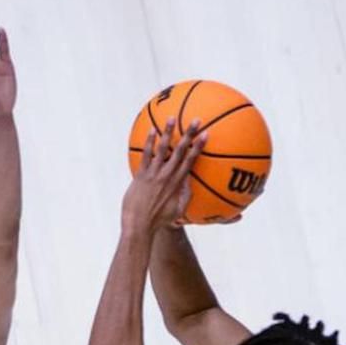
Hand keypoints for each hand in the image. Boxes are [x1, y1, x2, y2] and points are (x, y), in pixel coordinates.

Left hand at [122, 120, 204, 235]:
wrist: (139, 226)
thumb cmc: (158, 221)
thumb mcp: (177, 212)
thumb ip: (186, 197)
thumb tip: (192, 184)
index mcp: (177, 184)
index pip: (191, 161)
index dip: (198, 147)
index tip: (206, 134)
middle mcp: (167, 176)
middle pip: (180, 151)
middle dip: (189, 135)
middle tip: (196, 120)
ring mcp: (153, 175)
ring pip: (162, 149)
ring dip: (168, 133)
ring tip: (172, 118)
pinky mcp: (140, 176)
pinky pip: (146, 156)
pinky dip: (149, 143)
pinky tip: (151, 131)